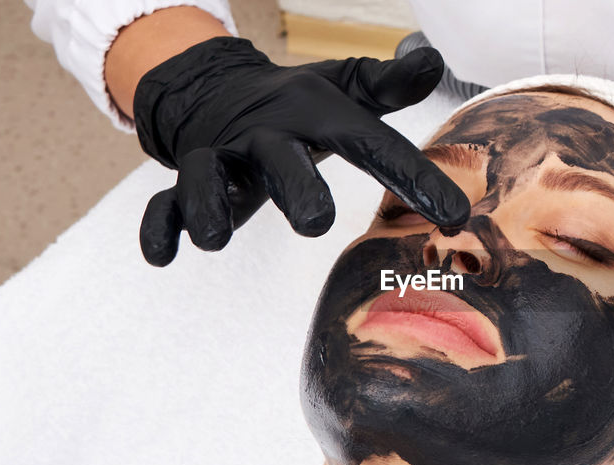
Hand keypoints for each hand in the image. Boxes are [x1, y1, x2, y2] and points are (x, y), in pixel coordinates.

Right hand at [133, 37, 469, 265]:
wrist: (218, 92)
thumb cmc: (298, 107)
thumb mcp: (345, 91)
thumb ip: (389, 85)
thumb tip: (432, 61)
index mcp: (313, 113)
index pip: (368, 142)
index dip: (411, 175)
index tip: (455, 214)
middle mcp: (265, 135)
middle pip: (277, 158)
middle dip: (294, 188)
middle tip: (316, 223)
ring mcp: (221, 159)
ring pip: (206, 177)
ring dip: (207, 205)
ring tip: (214, 239)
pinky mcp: (186, 183)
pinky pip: (163, 204)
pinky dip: (158, 227)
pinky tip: (162, 255)